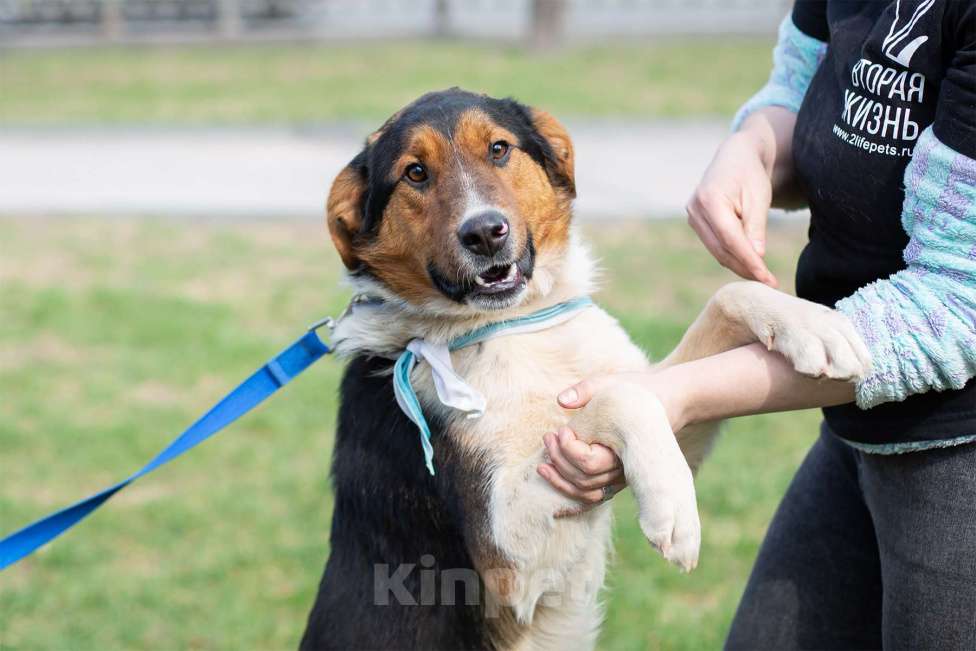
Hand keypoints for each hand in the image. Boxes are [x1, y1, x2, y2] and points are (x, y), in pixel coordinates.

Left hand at [537, 373, 686, 516]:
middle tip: (548, 437)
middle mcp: (623, 468)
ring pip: (586, 493)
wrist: (665, 402)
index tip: (561, 429)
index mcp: (623, 448)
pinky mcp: (615, 478)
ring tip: (543, 463)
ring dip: (560, 481)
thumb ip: (586, 390)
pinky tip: (554, 508)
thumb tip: (561, 401)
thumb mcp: (610, 383)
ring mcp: (620, 476)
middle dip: (559, 459)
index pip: (589, 463)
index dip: (568, 448)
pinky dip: (574, 505)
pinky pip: (594, 499)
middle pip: (583, 479)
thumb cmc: (636, 390)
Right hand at [687, 128, 777, 287]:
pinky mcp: (696, 222)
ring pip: (717, 251)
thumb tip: (757, 257)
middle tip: (769, 282)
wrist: (734, 156)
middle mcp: (695, 210)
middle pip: (722, 249)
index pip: (731, 239)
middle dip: (746, 268)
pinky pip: (715, 245)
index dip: (749, 261)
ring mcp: (692, 217)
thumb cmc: (750, 174)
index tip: (767, 278)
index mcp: (710, 200)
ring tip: (762, 276)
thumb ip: (756, 227)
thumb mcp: (759, 197)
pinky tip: (749, 263)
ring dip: (739, 265)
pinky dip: (732, 256)